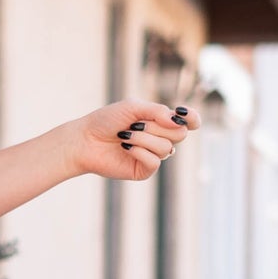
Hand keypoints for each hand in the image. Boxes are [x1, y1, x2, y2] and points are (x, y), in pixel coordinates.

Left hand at [73, 100, 194, 179]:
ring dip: (143, 139)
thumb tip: (179, 123)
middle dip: (157, 127)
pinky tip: (125, 148)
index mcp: (160, 122)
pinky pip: (155, 162)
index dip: (192, 119)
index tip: (181, 113)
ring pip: (166, 148)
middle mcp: (160, 139)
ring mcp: (153, 156)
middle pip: (180, 135)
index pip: (189, 122)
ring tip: (124, 136)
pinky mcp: (143, 171)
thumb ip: (157, 111)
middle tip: (135, 124)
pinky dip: (139, 152)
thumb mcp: (133, 108)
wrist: (85, 139)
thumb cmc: (107, 120)